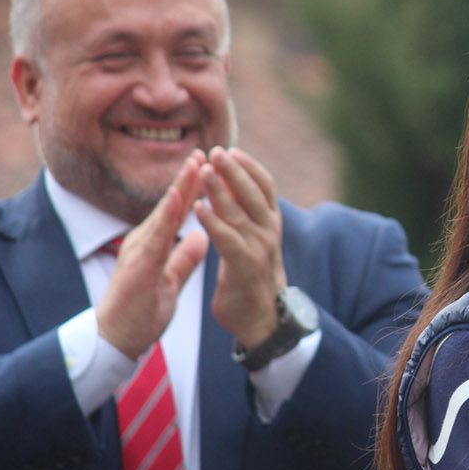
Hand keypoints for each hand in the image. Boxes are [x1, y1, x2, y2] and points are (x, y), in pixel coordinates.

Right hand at [96, 151, 210, 358]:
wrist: (116, 341)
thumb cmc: (141, 314)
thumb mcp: (171, 281)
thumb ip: (184, 259)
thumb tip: (201, 239)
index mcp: (154, 246)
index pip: (176, 213)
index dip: (193, 190)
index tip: (209, 168)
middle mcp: (145, 242)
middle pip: (170, 205)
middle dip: (188, 178)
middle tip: (206, 152)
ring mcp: (139, 251)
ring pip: (163, 213)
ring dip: (180, 187)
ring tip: (196, 164)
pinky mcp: (138, 265)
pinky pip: (156, 236)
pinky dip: (168, 215)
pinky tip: (178, 197)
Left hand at [195, 147, 287, 348]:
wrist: (262, 320)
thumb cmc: (252, 278)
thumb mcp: (254, 241)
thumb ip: (245, 218)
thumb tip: (235, 192)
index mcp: (271, 223)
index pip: (265, 186)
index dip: (249, 167)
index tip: (232, 150)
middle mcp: (269, 232)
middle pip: (253, 193)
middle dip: (234, 170)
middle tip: (216, 150)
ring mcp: (259, 248)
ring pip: (239, 212)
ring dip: (220, 189)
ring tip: (204, 170)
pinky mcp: (244, 266)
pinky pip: (227, 239)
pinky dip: (212, 221)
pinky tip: (197, 208)